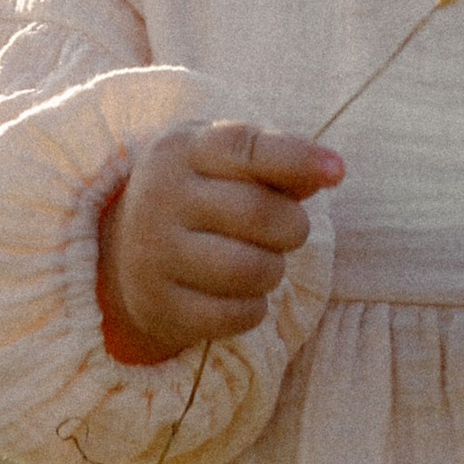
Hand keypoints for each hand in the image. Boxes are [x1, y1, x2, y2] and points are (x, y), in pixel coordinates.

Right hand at [98, 122, 342, 364]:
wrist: (125, 251)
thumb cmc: (202, 196)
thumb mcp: (228, 165)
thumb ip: (279, 163)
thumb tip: (330, 171)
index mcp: (182, 150)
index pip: (245, 148)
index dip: (296, 158)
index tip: (338, 171)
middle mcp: (161, 197)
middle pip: (257, 214)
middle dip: (293, 227)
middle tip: (289, 230)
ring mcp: (154, 254)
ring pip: (250, 270)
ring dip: (274, 270)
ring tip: (262, 262)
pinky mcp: (160, 305)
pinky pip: (236, 315)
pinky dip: (255, 308)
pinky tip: (242, 294)